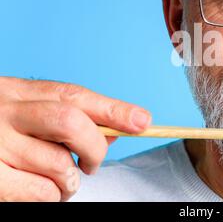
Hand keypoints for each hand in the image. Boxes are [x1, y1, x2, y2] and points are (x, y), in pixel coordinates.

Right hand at [0, 76, 150, 200]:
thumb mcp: (25, 111)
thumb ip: (66, 116)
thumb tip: (118, 131)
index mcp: (18, 92)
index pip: (75, 95)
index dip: (113, 109)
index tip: (143, 122)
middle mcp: (4, 113)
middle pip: (70, 121)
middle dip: (95, 145)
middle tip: (93, 162)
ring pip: (58, 164)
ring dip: (72, 180)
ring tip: (63, 180)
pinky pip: (40, 192)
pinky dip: (53, 196)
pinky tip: (45, 190)